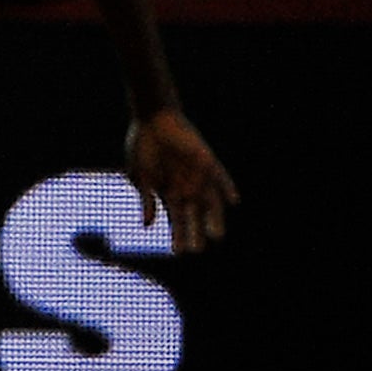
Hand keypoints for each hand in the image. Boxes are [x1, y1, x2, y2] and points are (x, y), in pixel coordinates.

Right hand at [125, 109, 236, 252]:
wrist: (153, 118)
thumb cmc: (141, 146)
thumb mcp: (139, 176)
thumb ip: (146, 200)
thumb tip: (147, 226)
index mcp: (169, 193)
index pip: (176, 220)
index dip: (178, 235)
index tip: (178, 252)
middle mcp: (186, 188)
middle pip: (194, 216)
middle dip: (194, 233)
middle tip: (196, 250)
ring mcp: (198, 176)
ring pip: (210, 203)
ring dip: (213, 218)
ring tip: (216, 235)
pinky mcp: (209, 162)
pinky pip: (222, 178)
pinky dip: (227, 189)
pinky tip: (232, 201)